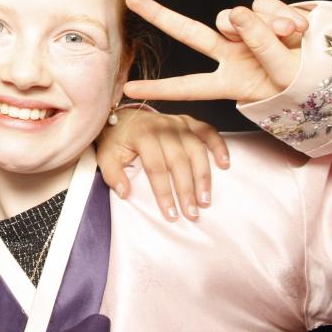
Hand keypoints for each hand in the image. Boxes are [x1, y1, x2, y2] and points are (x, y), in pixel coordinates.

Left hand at [97, 108, 228, 220]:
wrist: (122, 117)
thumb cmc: (116, 139)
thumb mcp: (106, 155)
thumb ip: (113, 174)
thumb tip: (125, 193)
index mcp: (141, 134)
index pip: (155, 167)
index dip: (164, 192)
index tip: (171, 214)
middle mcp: (162, 126)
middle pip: (178, 161)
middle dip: (186, 190)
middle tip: (192, 213)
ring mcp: (177, 122)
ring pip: (196, 149)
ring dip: (203, 176)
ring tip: (205, 199)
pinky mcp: (188, 121)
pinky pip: (208, 131)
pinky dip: (218, 146)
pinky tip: (224, 164)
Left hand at [123, 0, 301, 103]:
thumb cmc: (307, 85)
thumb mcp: (283, 77)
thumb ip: (261, 46)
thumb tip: (238, 12)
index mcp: (230, 82)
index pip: (188, 86)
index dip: (160, 89)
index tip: (127, 90)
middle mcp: (232, 54)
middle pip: (190, 33)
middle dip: (160, 15)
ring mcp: (248, 33)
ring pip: (236, 14)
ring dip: (261, 23)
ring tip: (289, 37)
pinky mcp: (266, 15)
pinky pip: (265, 4)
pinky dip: (283, 13)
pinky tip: (297, 27)